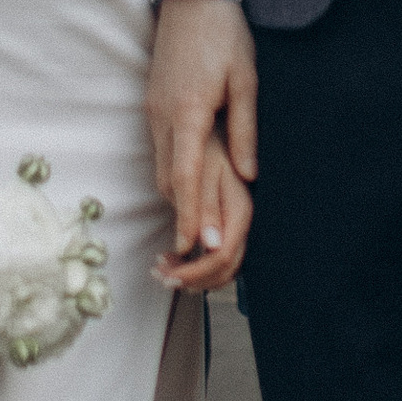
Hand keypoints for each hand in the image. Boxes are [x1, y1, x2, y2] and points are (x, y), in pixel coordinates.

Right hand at [148, 0, 258, 232]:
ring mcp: (154, 111)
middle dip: (183, 214)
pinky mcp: (152, 105)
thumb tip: (249, 175)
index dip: (191, 214)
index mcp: (188, 111)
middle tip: (200, 246)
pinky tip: (191, 184)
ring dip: (179, 195)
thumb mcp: (246, 80)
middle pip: (169, 180)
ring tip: (199, 222)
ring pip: (162, 167)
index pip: (187, 176)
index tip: (194, 245)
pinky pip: (161, 149)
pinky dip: (175, 173)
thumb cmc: (224, 34)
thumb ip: (245, 130)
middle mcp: (163, 116)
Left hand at [154, 131, 250, 294]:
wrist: (207, 122)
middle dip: (193, 278)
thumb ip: (205, 207)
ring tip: (162, 268)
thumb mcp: (200, 169)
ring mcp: (232, 221)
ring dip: (192, 274)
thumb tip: (208, 246)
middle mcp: (240, 219)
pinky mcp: (221, 219)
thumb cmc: (205, 140)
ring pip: (220, 266)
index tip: (168, 273)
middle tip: (161, 275)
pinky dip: (193, 262)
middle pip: (225, 268)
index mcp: (239, 208)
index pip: (223, 256)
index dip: (196, 272)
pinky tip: (173, 257)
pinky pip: (213, 253)